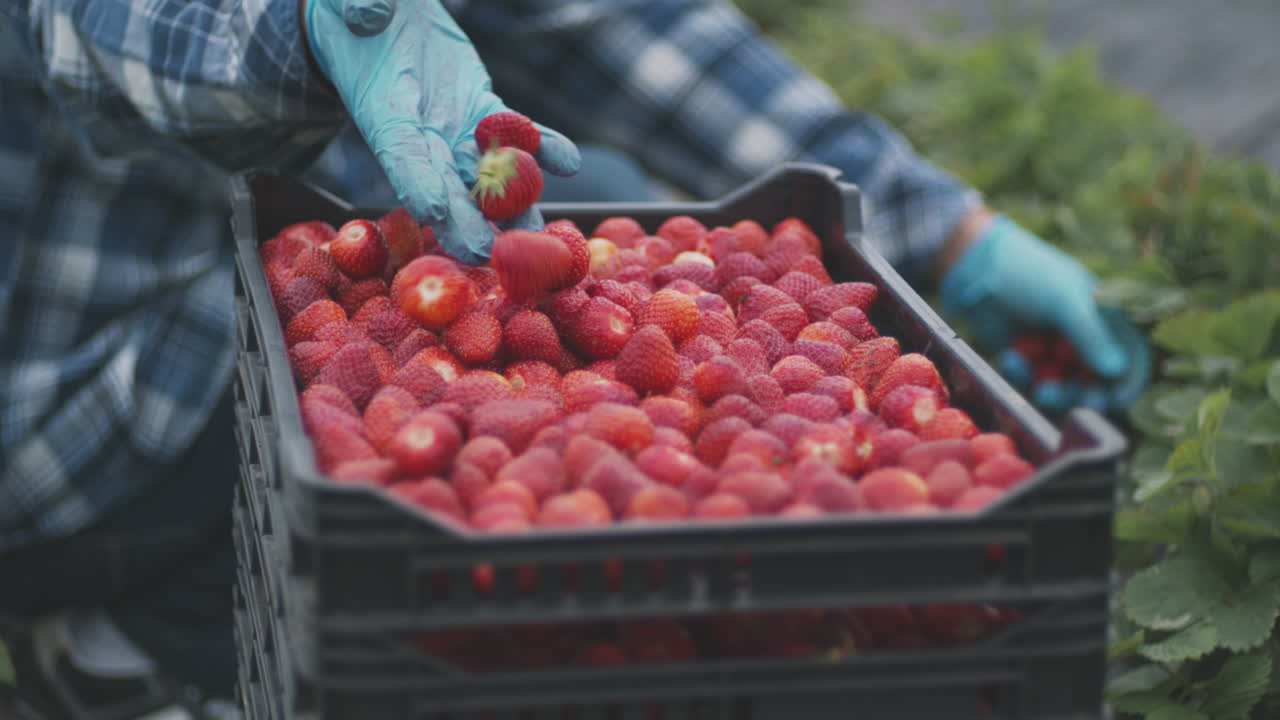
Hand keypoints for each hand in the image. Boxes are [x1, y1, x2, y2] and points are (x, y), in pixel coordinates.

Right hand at [302, 0, 580, 263]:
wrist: (382, 21)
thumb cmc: (354, 16)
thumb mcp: (349, 6)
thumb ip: (360, 8)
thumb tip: (371, 10)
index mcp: (384, 113)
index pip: (401, 153)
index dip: (416, 182)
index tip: (432, 212)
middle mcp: (422, 133)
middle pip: (447, 186)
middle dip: (467, 222)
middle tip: (487, 254)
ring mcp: (457, 129)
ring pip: (488, 176)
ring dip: (515, 206)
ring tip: (538, 235)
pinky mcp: (483, 113)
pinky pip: (518, 136)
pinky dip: (544, 148)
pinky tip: (569, 161)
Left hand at [939, 215, 1147, 411]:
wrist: (976, 268)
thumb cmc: (1029, 274)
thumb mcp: (1064, 300)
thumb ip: (1090, 335)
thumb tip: (1116, 371)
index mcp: (1106, 318)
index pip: (1132, 357)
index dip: (1129, 381)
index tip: (1117, 400)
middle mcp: (1085, 338)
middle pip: (1098, 382)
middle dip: (1085, 395)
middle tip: (1075, 405)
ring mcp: (1055, 350)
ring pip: (1065, 388)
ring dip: (1054, 392)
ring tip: (1040, 388)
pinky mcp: (1026, 358)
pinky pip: (1032, 380)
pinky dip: (1023, 373)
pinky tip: (1011, 357)